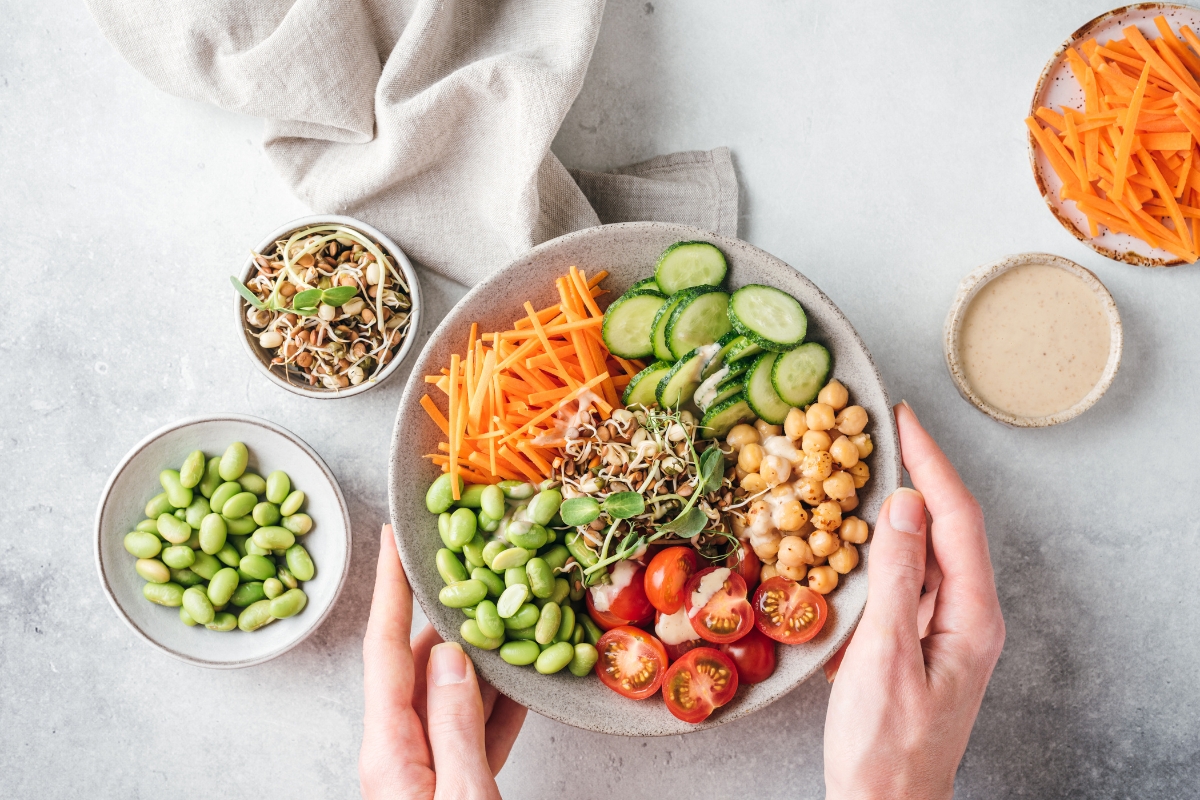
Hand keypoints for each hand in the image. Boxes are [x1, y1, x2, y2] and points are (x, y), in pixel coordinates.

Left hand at [360, 525, 526, 798]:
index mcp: (389, 751)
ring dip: (484, 658)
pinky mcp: (455, 787)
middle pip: (421, 664)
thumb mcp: (462, 795)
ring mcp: (426, 771)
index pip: (384, 649)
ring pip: (453, 695)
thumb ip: (456, 726)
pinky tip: (526, 680)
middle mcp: (400, 754)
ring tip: (514, 613)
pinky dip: (500, 703)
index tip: (392, 539)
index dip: (390, 587)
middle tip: (481, 569)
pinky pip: (475, 731)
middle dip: (454, 616)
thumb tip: (453, 655)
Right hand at [823, 403, 1004, 799]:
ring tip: (859, 470)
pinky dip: (876, 549)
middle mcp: (965, 616)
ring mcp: (941, 629)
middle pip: (944, 527)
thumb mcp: (884, 657)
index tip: (902, 420)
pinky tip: (849, 537)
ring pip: (921, 551)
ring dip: (892, 509)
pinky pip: (901, 580)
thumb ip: (895, 578)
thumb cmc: (884, 746)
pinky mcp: (915, 641)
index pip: (957, 518)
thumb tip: (901, 505)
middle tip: (877, 431)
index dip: (930, 462)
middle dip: (914, 474)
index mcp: (971, 616)